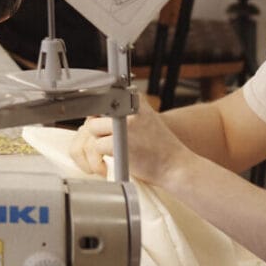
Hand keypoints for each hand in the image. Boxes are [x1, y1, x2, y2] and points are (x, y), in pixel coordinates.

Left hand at [69, 101, 190, 183]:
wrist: (176, 165)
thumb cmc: (157, 147)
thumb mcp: (141, 120)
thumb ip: (119, 115)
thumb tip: (89, 121)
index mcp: (133, 96)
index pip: (99, 100)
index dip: (93, 119)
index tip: (93, 134)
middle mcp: (128, 104)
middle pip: (91, 117)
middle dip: (91, 138)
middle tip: (99, 153)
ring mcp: (123, 122)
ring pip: (90, 131)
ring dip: (91, 151)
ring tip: (101, 164)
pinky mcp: (119, 141)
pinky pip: (95, 147)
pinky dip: (97, 161)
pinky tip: (106, 168)